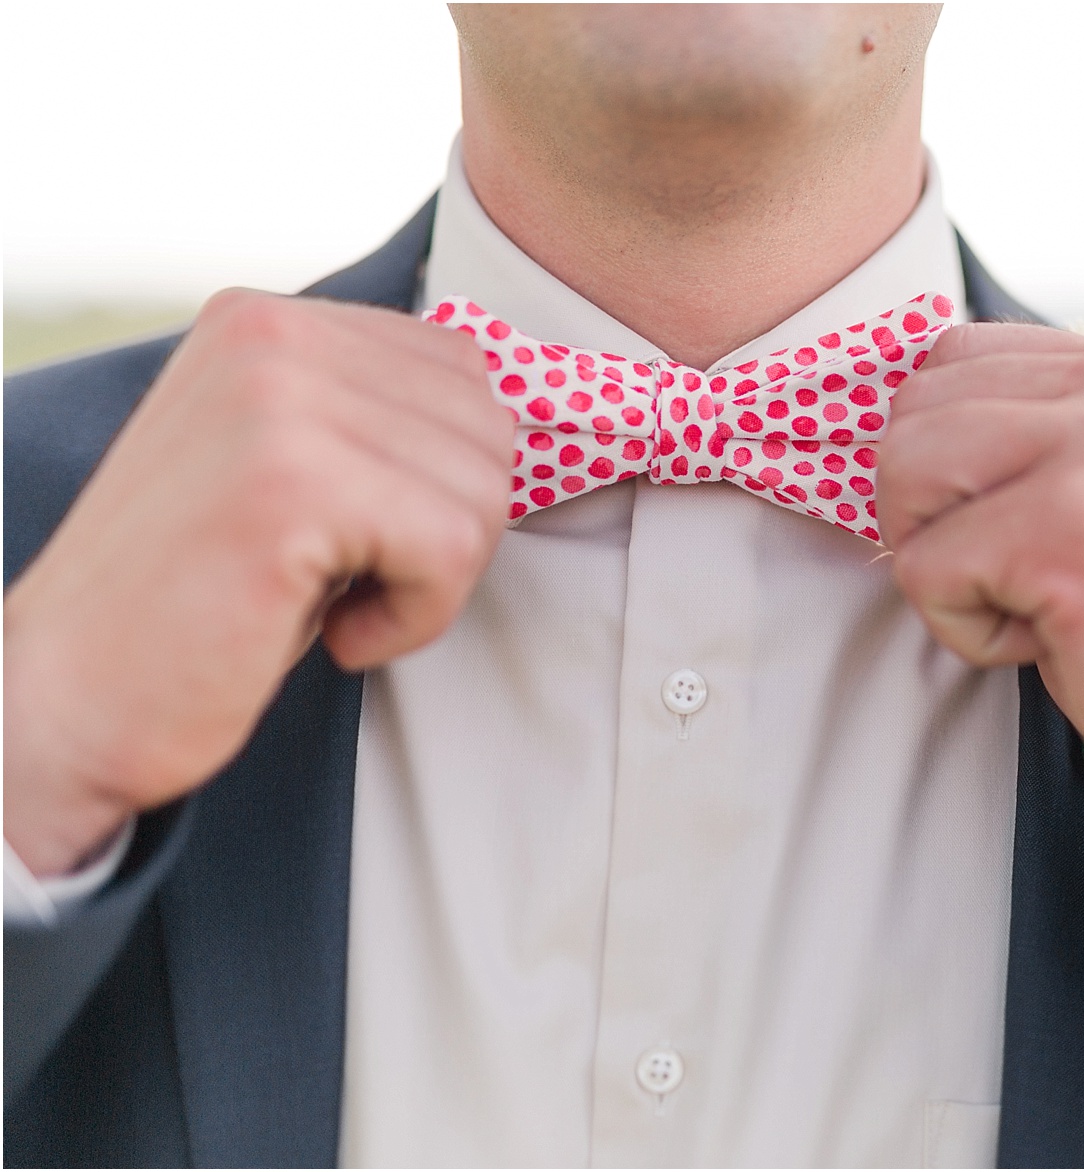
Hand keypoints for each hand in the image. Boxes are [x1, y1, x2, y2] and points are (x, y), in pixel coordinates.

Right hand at [4, 291, 511, 876]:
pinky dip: (415, 618)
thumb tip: (516, 415)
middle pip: (488, 426)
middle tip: (355, 581)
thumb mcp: (288, 468)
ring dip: (432, 581)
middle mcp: (271, 333)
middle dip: (450, 529)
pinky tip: (337, 635)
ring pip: (481, 490)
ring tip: (334, 603)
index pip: (464, 370)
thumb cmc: (199, 600)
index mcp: (269, 318)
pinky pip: (451, 548)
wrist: (67, 701)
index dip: (447, 477)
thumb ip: (373, 415)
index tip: (364, 535)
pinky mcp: (290, 485)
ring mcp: (277, 400)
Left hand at [878, 324, 1083, 871]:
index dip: (942, 457)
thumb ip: (1038, 434)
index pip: (953, 359)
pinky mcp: (1068, 533)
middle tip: (1014, 578)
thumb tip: (896, 423)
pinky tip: (1050, 644)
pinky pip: (924, 568)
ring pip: (902, 471)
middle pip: (914, 408)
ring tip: (1031, 603)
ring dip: (941, 562)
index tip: (1008, 529)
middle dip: (928, 510)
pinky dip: (966, 630)